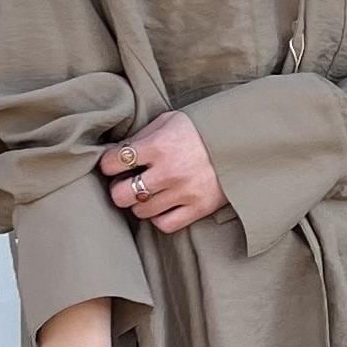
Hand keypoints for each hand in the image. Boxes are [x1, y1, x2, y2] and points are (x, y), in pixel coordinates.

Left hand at [101, 111, 226, 231]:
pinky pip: (165, 224)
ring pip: (141, 211)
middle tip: (126, 183)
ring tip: (147, 193)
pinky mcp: (198, 209)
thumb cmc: (198, 131)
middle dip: (119, 189)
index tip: (113, 164)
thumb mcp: (168, 122)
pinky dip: (159, 218)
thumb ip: (142, 137)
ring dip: (140, 203)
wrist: (239, 144)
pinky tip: (162, 206)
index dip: (108, 164)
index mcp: (158, 145)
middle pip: (121, 195)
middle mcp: (169, 172)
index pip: (113, 162)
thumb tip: (115, 153)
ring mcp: (184, 193)